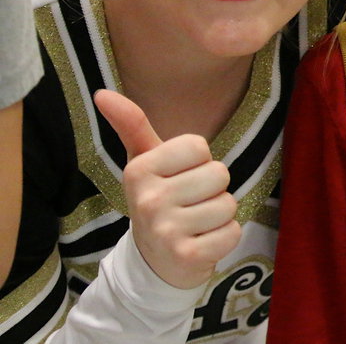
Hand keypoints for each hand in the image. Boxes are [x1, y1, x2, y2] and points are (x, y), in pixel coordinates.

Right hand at [94, 89, 240, 289]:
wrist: (154, 263)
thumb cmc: (158, 199)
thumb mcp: (144, 161)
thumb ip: (132, 125)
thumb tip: (102, 92)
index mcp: (138, 170)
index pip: (199, 146)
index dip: (198, 162)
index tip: (179, 178)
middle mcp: (148, 200)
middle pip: (218, 173)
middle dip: (212, 189)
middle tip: (189, 204)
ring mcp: (165, 231)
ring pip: (228, 204)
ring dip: (219, 215)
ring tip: (196, 224)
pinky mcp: (187, 257)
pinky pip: (233, 232)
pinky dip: (225, 238)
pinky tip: (202, 243)